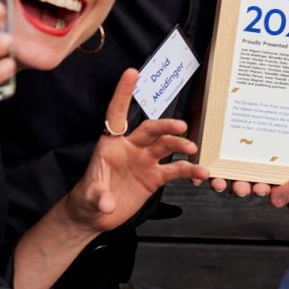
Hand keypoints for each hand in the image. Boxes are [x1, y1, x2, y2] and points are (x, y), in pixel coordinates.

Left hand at [67, 69, 209, 233]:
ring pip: (166, 146)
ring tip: (192, 150)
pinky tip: (201, 171)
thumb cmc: (87, 199)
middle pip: (151, 129)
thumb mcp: (88, 198)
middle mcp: (131, 147)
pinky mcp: (154, 177)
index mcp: (111, 143)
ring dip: (180, 145)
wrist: (95, 215)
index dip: (124, 93)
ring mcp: (145, 161)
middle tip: (180, 127)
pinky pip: (175, 170)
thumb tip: (107, 204)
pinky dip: (189, 170)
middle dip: (166, 126)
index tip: (132, 72)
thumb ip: (98, 197)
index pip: (117, 114)